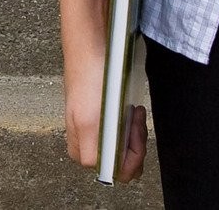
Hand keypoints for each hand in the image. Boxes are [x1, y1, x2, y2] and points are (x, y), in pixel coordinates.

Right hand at [63, 38, 146, 181]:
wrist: (91, 45)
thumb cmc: (89, 78)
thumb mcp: (88, 121)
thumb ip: (95, 152)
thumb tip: (107, 172)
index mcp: (82, 150)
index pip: (115, 172)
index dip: (130, 156)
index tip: (133, 132)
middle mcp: (88, 144)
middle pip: (123, 163)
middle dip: (136, 144)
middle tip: (136, 119)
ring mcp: (98, 131)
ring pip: (126, 148)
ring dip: (135, 132)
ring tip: (134, 112)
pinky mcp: (105, 118)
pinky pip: (125, 133)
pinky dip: (132, 123)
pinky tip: (132, 110)